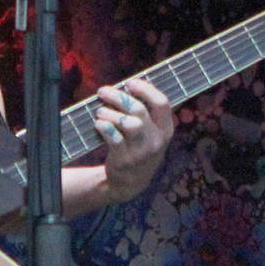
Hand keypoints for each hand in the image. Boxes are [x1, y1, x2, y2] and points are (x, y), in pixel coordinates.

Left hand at [91, 78, 174, 201]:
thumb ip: (146, 114)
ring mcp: (141, 151)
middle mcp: (157, 140)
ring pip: (128, 123)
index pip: (162, 103)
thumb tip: (128, 87)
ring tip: (100, 112)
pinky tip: (99, 124)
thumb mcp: (151, 134)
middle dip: (118, 97)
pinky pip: (114, 137)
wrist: (130, 182)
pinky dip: (104, 127)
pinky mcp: (125, 159)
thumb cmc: (139, 149)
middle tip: (103, 91)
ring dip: (110, 113)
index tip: (129, 83)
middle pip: (139, 110)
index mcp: (166, 130)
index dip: (146, 89)